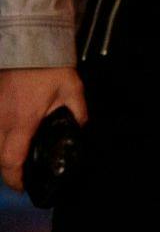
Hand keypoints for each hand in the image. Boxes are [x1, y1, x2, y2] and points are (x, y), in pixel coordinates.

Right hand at [0, 66, 85, 192]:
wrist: (28, 44)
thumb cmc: (50, 68)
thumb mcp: (71, 90)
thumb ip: (77, 113)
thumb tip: (79, 130)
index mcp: (22, 121)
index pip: (11, 159)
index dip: (15, 178)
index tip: (22, 186)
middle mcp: (1, 120)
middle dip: (7, 169)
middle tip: (22, 173)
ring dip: (1, 153)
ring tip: (16, 155)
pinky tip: (9, 137)